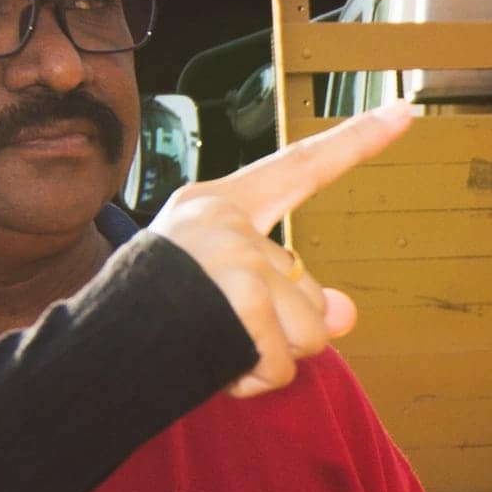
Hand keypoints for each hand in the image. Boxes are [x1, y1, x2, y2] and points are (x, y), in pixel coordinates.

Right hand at [144, 101, 417, 397]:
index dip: (358, 141)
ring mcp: (233, 255)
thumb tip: (347, 314)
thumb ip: (289, 299)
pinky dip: (253, 381)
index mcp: (217, 206)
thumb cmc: (150, 326)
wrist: (85, 360)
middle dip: (279, 335)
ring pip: (307, 333)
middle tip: (215, 333)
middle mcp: (225, 220)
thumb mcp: (223, 301)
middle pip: (309, 291)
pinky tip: (211, 368)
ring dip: (268, 361)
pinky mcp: (241, 293)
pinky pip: (282, 363)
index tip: (406, 110)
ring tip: (211, 350)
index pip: (301, 167)